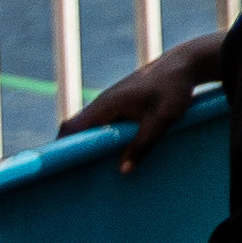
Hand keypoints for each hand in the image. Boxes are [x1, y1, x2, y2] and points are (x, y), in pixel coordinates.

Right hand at [68, 37, 214, 169]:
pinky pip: (102, 124)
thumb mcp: (162, 120)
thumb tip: (122, 170)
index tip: (56, 168)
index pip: (71, 128)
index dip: (61, 147)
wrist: (185, 65)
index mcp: (106, 104)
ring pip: (90, 127)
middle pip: (76, 129)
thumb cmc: (174, 90)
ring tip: (87, 172)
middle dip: (71, 150)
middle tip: (73, 177)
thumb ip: (142, 145)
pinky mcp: (121, 104)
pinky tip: (110, 155)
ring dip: (86, 145)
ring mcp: (111, 103)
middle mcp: (103, 103)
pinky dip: (100, 138)